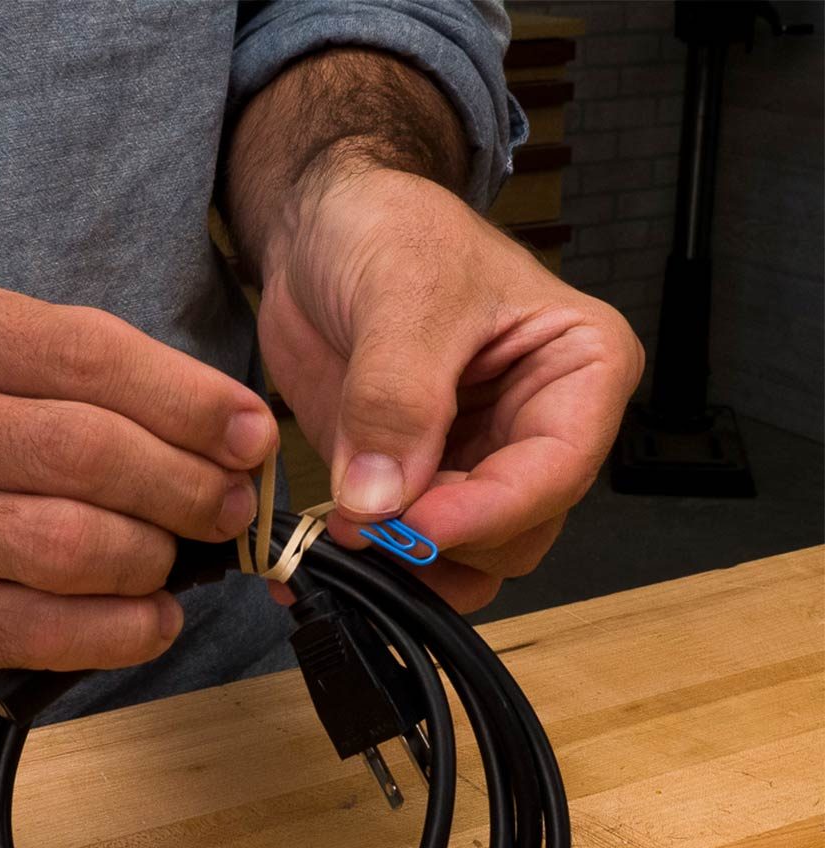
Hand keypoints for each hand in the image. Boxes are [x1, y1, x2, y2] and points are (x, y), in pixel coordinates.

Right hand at [0, 286, 275, 685]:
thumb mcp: (5, 368)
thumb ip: (111, 386)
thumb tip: (238, 437)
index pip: (94, 358)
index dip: (193, 403)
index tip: (252, 438)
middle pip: (91, 453)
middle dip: (186, 487)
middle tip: (228, 509)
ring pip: (76, 546)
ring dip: (155, 560)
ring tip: (174, 561)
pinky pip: (52, 631)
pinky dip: (127, 630)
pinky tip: (152, 618)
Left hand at [257, 167, 643, 610]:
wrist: (319, 234)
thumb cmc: (387, 230)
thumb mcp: (401, 294)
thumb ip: (397, 397)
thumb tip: (383, 501)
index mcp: (579, 371)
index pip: (557, 469)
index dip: (488, 511)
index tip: (414, 522)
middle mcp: (540, 430)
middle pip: (518, 533)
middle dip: (443, 540)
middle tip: (365, 522)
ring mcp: (477, 467)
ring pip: (468, 560)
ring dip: (408, 567)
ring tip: (344, 536)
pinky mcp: (417, 486)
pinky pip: (409, 552)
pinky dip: (371, 562)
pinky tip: (325, 549)